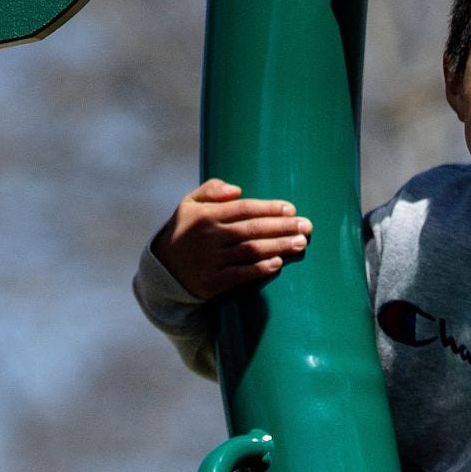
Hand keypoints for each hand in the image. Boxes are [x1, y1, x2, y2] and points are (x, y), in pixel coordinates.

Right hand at [151, 181, 311, 301]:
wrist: (163, 268)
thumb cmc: (184, 231)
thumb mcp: (189, 204)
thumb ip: (211, 190)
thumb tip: (237, 189)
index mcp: (206, 215)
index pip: (244, 208)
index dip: (269, 208)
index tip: (291, 209)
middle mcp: (209, 236)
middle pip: (253, 229)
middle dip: (282, 227)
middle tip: (307, 226)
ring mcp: (211, 260)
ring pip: (251, 251)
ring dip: (279, 246)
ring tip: (301, 243)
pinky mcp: (213, 282)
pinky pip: (241, 274)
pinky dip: (260, 269)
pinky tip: (278, 262)